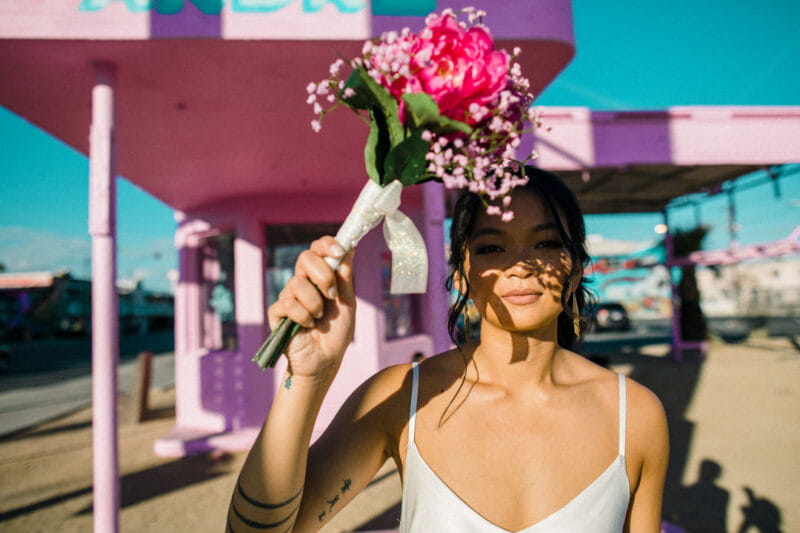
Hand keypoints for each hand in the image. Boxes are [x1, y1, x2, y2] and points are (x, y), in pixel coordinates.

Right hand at [267, 237, 355, 378]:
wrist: (325, 360)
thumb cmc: (336, 331)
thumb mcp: (347, 302)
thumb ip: (345, 277)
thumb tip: (349, 247)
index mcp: (320, 276)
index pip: (317, 249)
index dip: (326, 245)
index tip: (338, 251)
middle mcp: (303, 282)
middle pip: (305, 257)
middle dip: (323, 274)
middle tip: (331, 295)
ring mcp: (288, 296)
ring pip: (297, 283)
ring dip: (314, 303)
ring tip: (318, 318)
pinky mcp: (277, 313)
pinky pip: (287, 304)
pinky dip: (302, 316)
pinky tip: (307, 326)